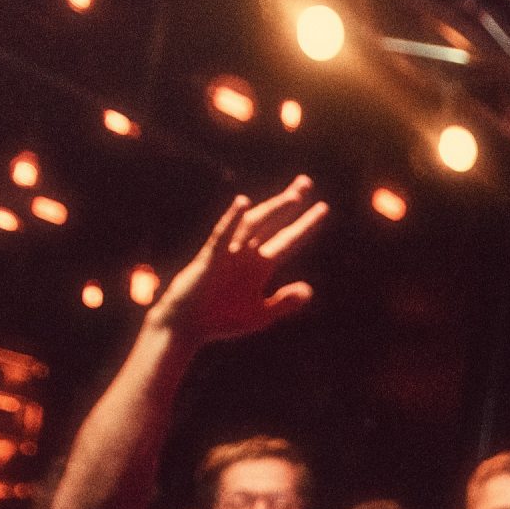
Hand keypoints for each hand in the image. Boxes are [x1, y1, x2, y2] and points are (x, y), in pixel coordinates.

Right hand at [147, 177, 327, 345]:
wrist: (187, 327)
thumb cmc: (220, 319)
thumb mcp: (260, 314)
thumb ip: (284, 302)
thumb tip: (309, 290)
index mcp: (259, 265)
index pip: (287, 239)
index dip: (305, 224)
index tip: (323, 207)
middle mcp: (246, 253)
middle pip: (272, 222)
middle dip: (288, 203)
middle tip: (306, 182)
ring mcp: (228, 253)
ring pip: (253, 225)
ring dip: (272, 211)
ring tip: (293, 198)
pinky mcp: (210, 258)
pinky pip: (222, 236)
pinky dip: (232, 220)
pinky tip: (244, 203)